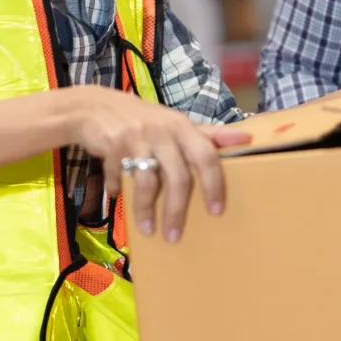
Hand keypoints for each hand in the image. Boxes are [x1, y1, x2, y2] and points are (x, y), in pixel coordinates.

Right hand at [59, 86, 252, 242]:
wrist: (95, 106)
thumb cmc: (145, 119)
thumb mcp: (176, 123)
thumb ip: (207, 134)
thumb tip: (246, 138)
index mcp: (183, 127)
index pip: (206, 156)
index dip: (213, 184)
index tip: (216, 211)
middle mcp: (163, 131)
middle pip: (177, 176)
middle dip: (177, 209)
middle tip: (175, 235)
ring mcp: (138, 137)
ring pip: (147, 182)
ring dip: (146, 210)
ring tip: (149, 230)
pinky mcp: (114, 144)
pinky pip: (120, 175)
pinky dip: (118, 188)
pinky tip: (117, 195)